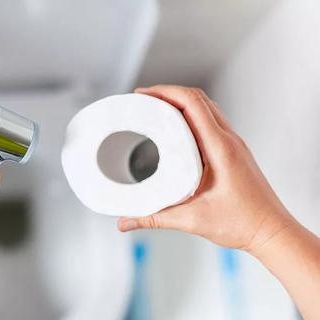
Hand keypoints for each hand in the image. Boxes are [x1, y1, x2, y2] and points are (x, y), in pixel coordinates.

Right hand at [118, 85, 294, 253]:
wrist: (272, 232)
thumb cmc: (243, 224)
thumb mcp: (192, 220)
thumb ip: (153, 219)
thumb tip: (124, 222)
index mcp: (220, 148)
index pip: (192, 104)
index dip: (164, 92)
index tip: (142, 94)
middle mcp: (229, 140)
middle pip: (198, 99)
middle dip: (168, 93)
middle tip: (143, 99)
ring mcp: (233, 144)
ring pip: (206, 108)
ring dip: (180, 102)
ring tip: (156, 108)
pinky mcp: (233, 152)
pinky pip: (211, 123)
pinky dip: (191, 116)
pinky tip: (176, 129)